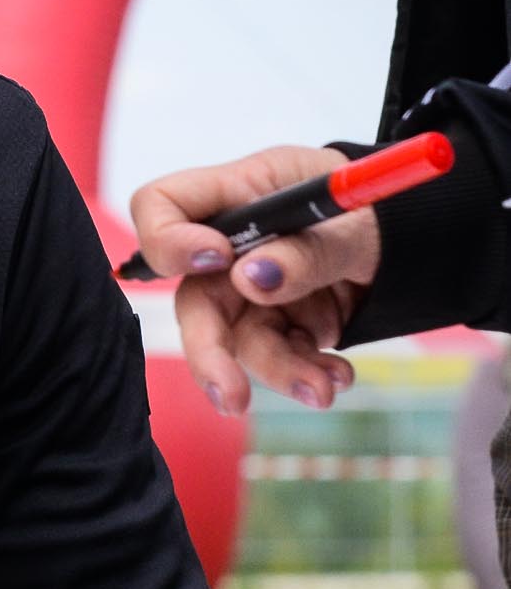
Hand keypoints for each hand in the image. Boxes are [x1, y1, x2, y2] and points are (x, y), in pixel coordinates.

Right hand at [127, 145, 377, 414]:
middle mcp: (234, 244)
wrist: (428, 246)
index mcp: (241, 192)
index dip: (169, 239)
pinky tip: (338, 375)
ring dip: (278, 370)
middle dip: (209, 350)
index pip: (161, 206)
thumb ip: (307, 250)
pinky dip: (307, 372)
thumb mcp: (359, 223)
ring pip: (237, 339)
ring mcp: (253, 288)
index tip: (216, 261)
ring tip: (325, 388)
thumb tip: (250, 279)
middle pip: (190, 294)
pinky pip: (278, 357)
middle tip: (231, 395)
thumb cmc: (385, 213)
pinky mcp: (280, 322)